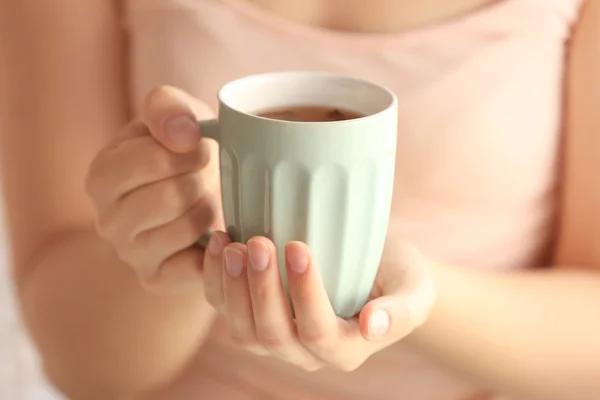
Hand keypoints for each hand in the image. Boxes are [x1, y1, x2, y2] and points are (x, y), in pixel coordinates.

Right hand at [86, 86, 220, 291]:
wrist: (193, 200)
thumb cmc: (183, 155)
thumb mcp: (174, 118)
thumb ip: (167, 107)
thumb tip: (182, 134)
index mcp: (102, 175)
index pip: (153, 160)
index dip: (190, 150)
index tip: (199, 148)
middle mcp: (107, 220)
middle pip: (170, 196)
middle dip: (199, 181)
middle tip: (203, 178)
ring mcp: (131, 254)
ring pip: (187, 227)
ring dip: (209, 209)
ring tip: (204, 202)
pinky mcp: (157, 279)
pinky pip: (196, 265)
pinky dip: (217, 245)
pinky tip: (214, 232)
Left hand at [203, 233, 435, 370]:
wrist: (373, 268)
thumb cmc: (397, 276)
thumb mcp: (414, 289)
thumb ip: (401, 311)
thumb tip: (372, 326)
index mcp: (345, 349)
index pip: (320, 333)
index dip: (306, 295)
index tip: (300, 247)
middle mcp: (305, 352)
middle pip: (274, 335)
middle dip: (262, 291)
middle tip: (259, 244)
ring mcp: (275, 336)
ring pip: (243, 331)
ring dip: (233, 289)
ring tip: (232, 244)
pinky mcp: (253, 315)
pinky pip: (225, 309)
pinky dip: (215, 280)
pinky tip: (218, 243)